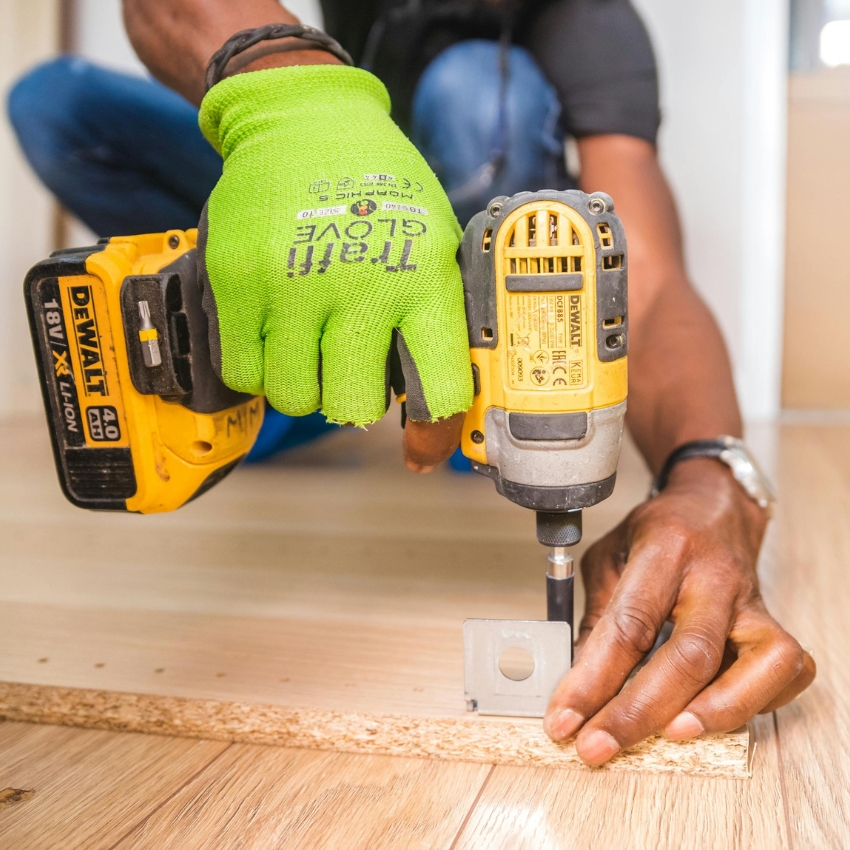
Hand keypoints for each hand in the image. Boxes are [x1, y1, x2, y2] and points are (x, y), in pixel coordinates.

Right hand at [197, 65, 472, 462]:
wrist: (303, 120)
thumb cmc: (379, 188)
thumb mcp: (434, 242)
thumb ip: (437, 319)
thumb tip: (439, 406)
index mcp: (423, 279)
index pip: (437, 389)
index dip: (433, 433)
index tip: (423, 448)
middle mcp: (359, 286)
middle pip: (354, 408)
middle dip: (354, 400)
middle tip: (350, 367)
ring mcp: (291, 285)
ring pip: (295, 398)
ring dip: (305, 383)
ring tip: (311, 342)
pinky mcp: (235, 282)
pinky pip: (243, 373)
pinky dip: (260, 367)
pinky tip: (275, 333)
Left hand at [543, 458, 815, 764]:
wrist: (713, 506)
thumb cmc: (657, 533)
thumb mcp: (608, 556)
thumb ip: (597, 614)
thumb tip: (577, 681)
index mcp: (664, 549)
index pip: (628, 624)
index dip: (592, 679)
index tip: (564, 718)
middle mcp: (714, 576)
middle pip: (688, 654)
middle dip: (638, 712)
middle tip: (597, 745)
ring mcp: (751, 601)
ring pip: (754, 665)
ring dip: (712, 712)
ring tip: (667, 737)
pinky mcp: (773, 622)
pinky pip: (785, 671)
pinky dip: (754, 702)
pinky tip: (713, 715)